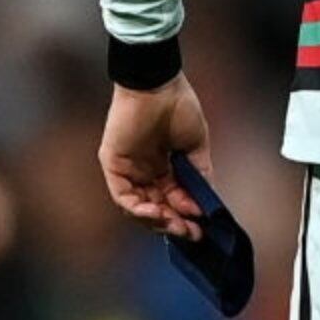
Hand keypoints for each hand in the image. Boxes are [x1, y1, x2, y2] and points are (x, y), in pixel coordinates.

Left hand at [100, 77, 213, 240]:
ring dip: (157, 221)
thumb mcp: (197, 148)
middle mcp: (143, 171)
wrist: (159, 85)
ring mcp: (126, 169)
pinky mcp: (113, 164)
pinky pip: (122, 196)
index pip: (172, 200)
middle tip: (190, 234)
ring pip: (137, 207)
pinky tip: (158, 212)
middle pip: (155, 207)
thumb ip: (200, 176)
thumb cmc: (180, 108)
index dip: (186, 216)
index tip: (202, 228)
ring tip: (176, 226)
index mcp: (163, 166)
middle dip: (173, 224)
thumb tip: (206, 206)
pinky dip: (139, 209)